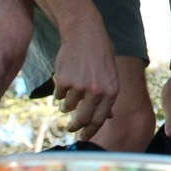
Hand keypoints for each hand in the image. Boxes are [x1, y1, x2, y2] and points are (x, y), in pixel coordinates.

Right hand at [52, 23, 119, 139]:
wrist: (85, 33)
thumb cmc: (99, 54)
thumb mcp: (110, 75)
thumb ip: (108, 97)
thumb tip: (109, 117)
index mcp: (111, 91)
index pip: (100, 120)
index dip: (91, 131)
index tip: (84, 137)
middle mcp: (97, 92)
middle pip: (82, 119)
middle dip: (75, 126)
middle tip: (70, 128)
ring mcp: (80, 87)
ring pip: (68, 107)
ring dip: (66, 104)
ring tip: (70, 90)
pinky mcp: (64, 81)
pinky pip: (59, 94)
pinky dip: (59, 90)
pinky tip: (65, 76)